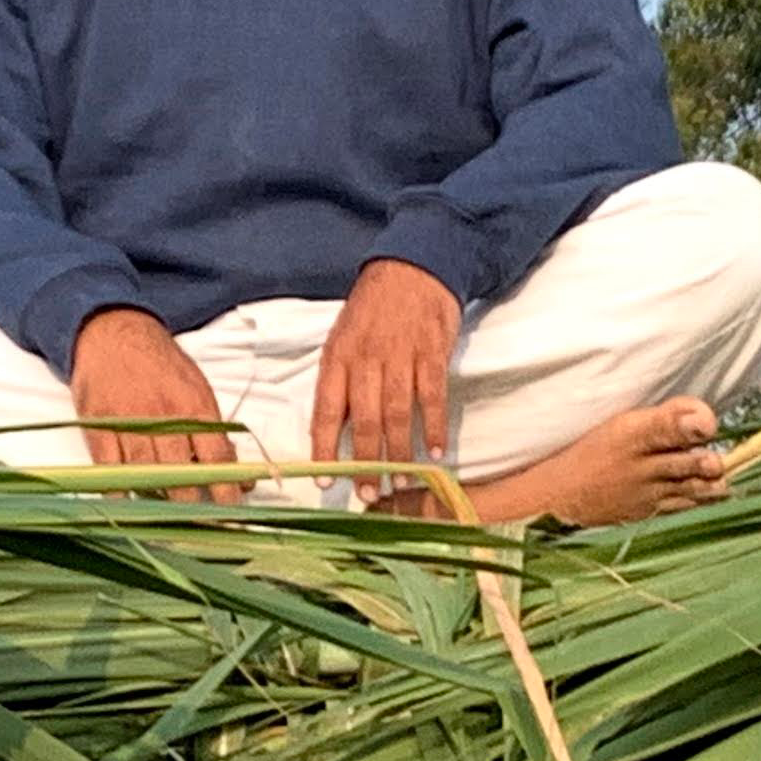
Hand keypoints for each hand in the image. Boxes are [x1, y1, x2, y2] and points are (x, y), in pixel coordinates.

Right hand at [70, 308, 245, 500]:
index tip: (232, 509)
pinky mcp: (98, 427)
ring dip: (160, 502)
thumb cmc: (160, 365)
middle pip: (181, 473)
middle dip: (193, 503)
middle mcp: (162, 416)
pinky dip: (120, 491)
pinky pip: (108, 470)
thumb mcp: (196, 389)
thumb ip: (215, 431)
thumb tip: (238, 472)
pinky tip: (130, 504)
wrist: (114, 332)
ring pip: (146, 475)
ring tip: (170, 519)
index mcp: (193, 405)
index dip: (227, 488)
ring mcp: (127, 422)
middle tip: (202, 522)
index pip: (216, 456)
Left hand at [312, 259, 462, 497]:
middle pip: (364, 420)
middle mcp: (365, 359)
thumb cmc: (373, 309)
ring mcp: (400, 355)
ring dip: (399, 452)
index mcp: (337, 357)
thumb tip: (337, 430)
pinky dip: (434, 426)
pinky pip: (432, 397)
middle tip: (368, 493)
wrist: (413, 266)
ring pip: (397, 414)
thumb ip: (341, 382)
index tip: (325, 480)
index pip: (326, 411)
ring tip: (400, 481)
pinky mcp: (431, 352)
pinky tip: (435, 452)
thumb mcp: (344, 339)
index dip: (325, 448)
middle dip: (365, 462)